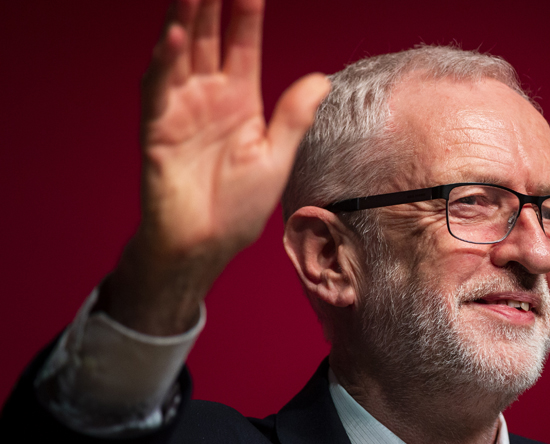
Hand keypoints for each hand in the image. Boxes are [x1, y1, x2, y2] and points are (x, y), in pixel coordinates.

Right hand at [102, 0, 329, 334]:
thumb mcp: (276, 157)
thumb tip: (321, 79)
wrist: (206, 244)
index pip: (243, 44)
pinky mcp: (158, 128)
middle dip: (210, 3)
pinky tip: (174, 36)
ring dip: (185, 20)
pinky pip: (159, 89)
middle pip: (208, 38)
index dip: (246, 13)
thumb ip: (294, 117)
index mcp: (240, 100)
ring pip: (181, 54)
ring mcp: (181, 109)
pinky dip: (165, 63)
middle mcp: (208, 96)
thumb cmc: (239, 206)